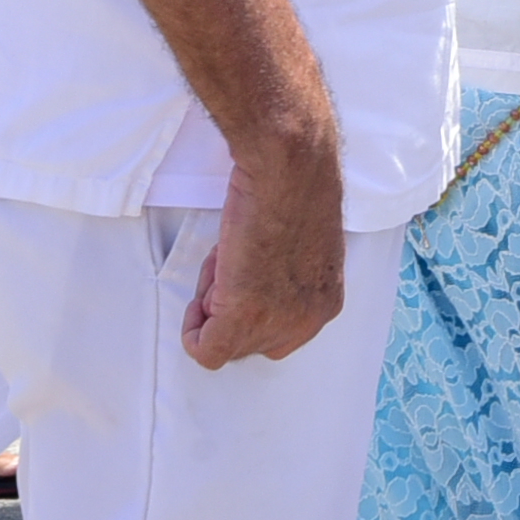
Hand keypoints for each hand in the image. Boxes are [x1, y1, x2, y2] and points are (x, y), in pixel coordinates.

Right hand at [181, 135, 345, 367]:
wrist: (289, 168)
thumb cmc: (293, 187)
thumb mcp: (302, 245)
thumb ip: (285, 278)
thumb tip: (256, 283)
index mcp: (325, 300)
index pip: (279, 332)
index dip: (250, 303)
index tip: (241, 271)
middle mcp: (308, 320)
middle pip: (252, 342)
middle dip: (230, 307)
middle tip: (227, 265)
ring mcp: (277, 321)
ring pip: (226, 343)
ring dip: (211, 305)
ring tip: (222, 261)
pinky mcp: (244, 316)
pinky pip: (207, 352)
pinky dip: (193, 333)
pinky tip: (199, 299)